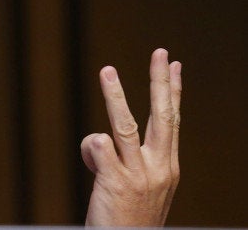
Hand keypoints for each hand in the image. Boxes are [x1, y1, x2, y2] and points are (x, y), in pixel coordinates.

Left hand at [81, 48, 181, 225]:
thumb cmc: (130, 222)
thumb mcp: (141, 189)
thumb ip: (127, 161)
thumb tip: (101, 139)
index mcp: (167, 168)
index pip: (172, 122)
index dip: (173, 92)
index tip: (175, 66)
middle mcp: (157, 168)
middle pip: (161, 116)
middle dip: (160, 82)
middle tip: (160, 53)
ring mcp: (138, 175)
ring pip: (126, 126)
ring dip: (116, 95)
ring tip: (107, 70)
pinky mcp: (116, 182)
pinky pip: (99, 148)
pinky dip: (91, 146)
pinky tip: (92, 155)